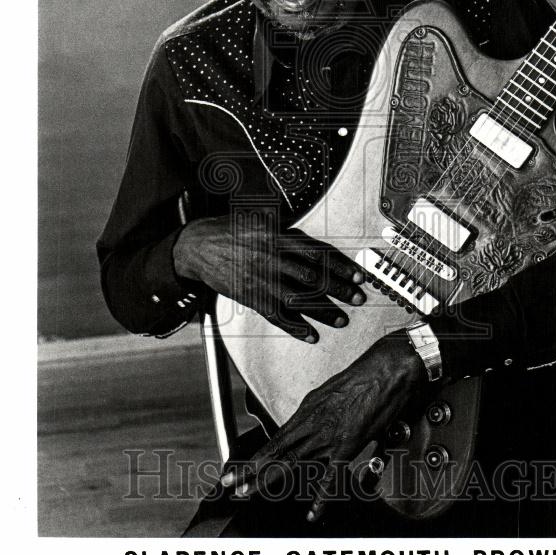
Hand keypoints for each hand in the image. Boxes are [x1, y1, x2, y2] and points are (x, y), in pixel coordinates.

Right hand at [172, 215, 364, 341]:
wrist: (197, 246)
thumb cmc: (231, 230)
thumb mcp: (261, 219)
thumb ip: (288, 229)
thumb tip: (314, 241)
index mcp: (277, 237)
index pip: (316, 254)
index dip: (339, 266)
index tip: (357, 275)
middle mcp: (271, 259)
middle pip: (312, 278)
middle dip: (339, 290)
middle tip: (358, 298)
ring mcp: (261, 280)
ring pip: (298, 300)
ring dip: (323, 312)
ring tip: (342, 319)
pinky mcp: (251, 297)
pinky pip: (276, 316)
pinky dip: (295, 328)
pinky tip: (312, 335)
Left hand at [220, 332, 426, 521]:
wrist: (385, 370)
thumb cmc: (363, 377)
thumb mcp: (330, 393)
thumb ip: (316, 412)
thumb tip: (306, 424)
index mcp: (308, 411)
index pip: (274, 440)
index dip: (254, 457)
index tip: (237, 468)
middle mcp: (312, 424)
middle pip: (276, 452)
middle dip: (250, 470)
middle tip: (232, 484)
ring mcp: (328, 436)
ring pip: (292, 462)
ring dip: (269, 480)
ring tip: (250, 494)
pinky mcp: (348, 444)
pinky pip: (331, 475)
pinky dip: (321, 496)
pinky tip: (312, 512)